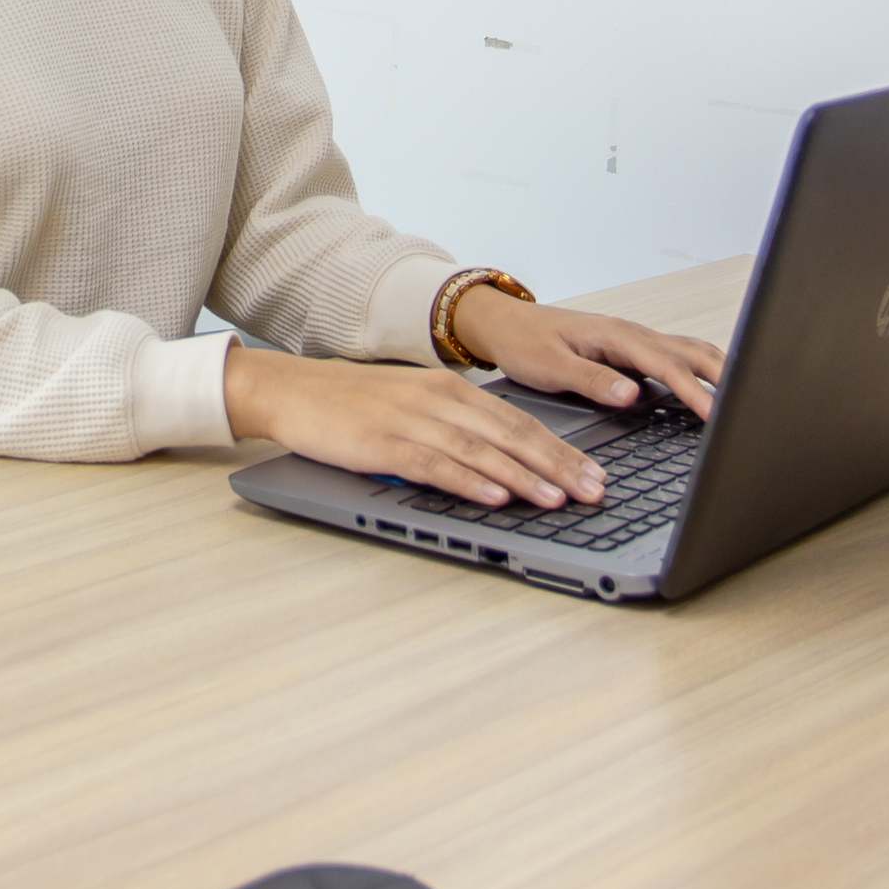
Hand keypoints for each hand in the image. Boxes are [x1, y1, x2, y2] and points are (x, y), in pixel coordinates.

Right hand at [225, 348, 610, 509]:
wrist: (292, 389)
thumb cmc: (353, 403)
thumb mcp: (414, 404)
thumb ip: (456, 427)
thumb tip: (503, 460)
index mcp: (452, 389)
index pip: (520, 421)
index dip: (562, 449)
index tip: (595, 473)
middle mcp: (440, 400)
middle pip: (512, 434)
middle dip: (559, 465)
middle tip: (595, 491)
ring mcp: (413, 420)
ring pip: (482, 450)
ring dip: (525, 477)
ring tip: (558, 500)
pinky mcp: (385, 443)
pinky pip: (436, 465)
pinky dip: (470, 481)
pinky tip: (496, 496)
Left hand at [451, 290, 726, 419]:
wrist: (506, 323)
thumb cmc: (525, 342)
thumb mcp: (550, 366)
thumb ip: (592, 380)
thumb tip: (631, 395)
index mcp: (616, 335)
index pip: (667, 365)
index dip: (695, 391)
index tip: (716, 415)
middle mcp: (632, 334)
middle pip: (692, 352)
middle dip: (725, 376)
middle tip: (751, 405)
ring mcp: (635, 341)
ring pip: (690, 351)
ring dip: (719, 370)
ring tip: (745, 397)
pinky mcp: (633, 351)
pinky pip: (677, 357)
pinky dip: (702, 370)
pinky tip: (712, 390)